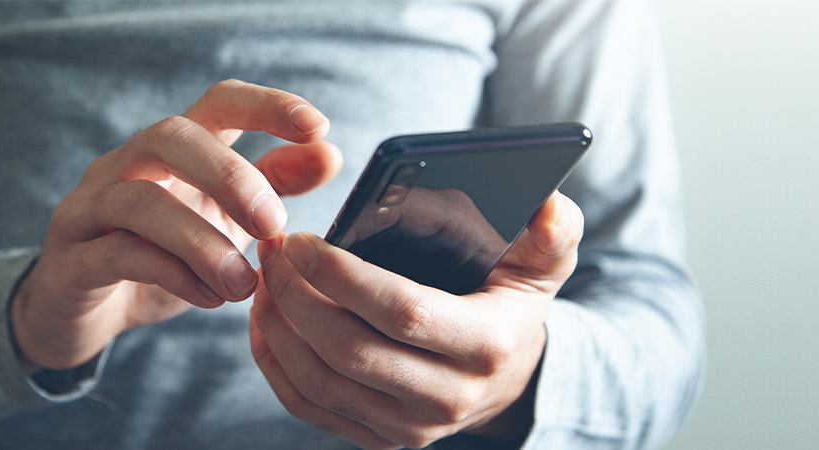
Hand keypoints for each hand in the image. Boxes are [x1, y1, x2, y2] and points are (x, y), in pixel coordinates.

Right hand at [11, 79, 341, 370]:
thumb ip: (274, 184)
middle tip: (273, 224)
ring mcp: (89, 208)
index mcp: (173, 150)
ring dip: (202, 242)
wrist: (90, 315)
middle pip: (171, 136)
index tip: (317, 127)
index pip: (218, 102)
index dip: (268, 106)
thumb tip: (329, 153)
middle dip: (230, 176)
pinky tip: (209, 298)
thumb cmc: (164, 254)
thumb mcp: (227, 219)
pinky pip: (117, 255)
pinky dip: (171, 276)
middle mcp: (126, 165)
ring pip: (138, 200)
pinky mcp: (69, 260)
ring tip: (243, 283)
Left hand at [250, 193, 583, 448]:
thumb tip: (548, 208)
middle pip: (351, 352)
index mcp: (487, 345)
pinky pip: (310, 408)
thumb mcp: (546, 263)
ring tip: (265, 277)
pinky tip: (268, 319)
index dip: (345, 277)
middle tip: (272, 251)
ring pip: (322, 384)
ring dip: (280, 328)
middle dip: (298, 298)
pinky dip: (277, 363)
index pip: (404, 313)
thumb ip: (553, 231)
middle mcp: (449, 398)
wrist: (510, 376)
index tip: (303, 240)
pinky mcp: (381, 439)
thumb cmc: (515, 301)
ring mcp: (411, 427)